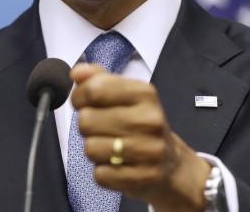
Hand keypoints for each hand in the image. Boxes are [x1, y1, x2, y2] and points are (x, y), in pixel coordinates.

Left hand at [70, 64, 211, 210]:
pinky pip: (100, 174)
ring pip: (90, 148)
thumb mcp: (127, 95)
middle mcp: (149, 120)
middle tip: (102, 129)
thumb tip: (77, 72)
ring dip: (94, 149)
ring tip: (110, 147)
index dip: (79, 97)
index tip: (84, 102)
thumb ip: (99, 79)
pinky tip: (117, 164)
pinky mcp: (142, 178)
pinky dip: (103, 171)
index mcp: (145, 94)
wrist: (172, 165)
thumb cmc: (142, 126)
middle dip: (86, 126)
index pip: (94, 89)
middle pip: (86, 120)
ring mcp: (148, 151)